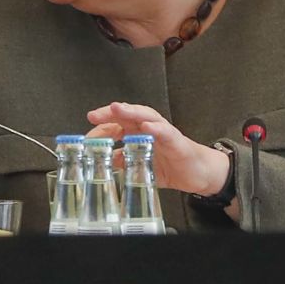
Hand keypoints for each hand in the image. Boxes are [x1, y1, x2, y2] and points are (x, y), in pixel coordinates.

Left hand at [86, 102, 229, 195]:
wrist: (198, 173)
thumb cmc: (170, 165)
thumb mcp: (140, 166)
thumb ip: (122, 161)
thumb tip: (101, 162)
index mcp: (138, 133)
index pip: (116, 124)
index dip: (101, 128)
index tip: (86, 136)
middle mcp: (149, 128)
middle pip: (128, 114)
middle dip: (111, 113)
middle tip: (94, 115)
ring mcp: (163, 133)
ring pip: (146, 116)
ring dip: (131, 112)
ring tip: (117, 109)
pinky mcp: (177, 141)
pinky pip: (166, 132)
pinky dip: (156, 128)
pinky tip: (147, 127)